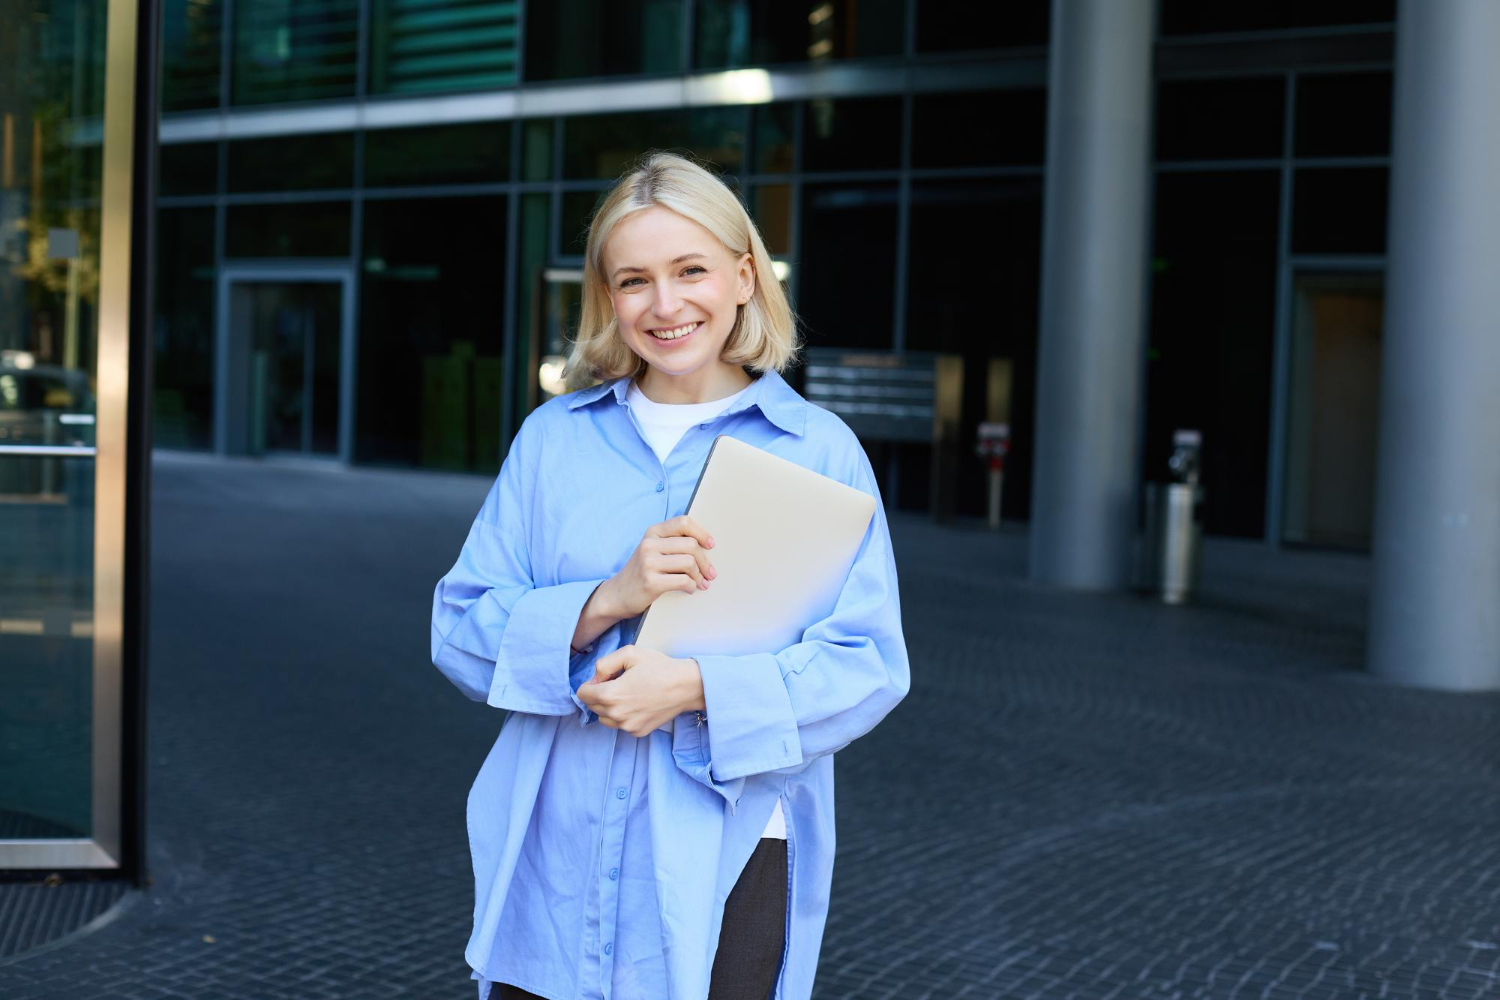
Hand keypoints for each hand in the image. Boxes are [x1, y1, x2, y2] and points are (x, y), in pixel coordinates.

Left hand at [577, 645, 704, 737]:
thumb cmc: (659, 667)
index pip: (583, 695)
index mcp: (610, 695)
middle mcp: (616, 715)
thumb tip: (596, 679)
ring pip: (605, 718)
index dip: (591, 683)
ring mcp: (627, 726)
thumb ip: (604, 664)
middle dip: (600, 694)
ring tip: (628, 695)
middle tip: (620, 683)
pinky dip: (624, 716)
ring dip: (609, 708)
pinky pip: (621, 725)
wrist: (686, 686)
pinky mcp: (638, 732)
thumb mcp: (629, 653)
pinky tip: (638, 704)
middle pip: (592, 707)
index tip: (606, 678)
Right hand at [596, 515, 716, 619]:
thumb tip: (706, 546)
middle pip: (691, 545)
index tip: (710, 545)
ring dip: (699, 575)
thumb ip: (673, 543)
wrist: (618, 594)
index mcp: (653, 532)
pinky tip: (690, 589)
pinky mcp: (651, 581)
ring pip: (689, 563)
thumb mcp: (653, 550)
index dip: (702, 533)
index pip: (683, 522)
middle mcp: (649, 544)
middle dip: (705, 561)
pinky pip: (683, 581)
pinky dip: (691, 586)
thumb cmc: (642, 572)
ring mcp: (648, 562)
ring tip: (701, 582)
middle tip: (710, 573)